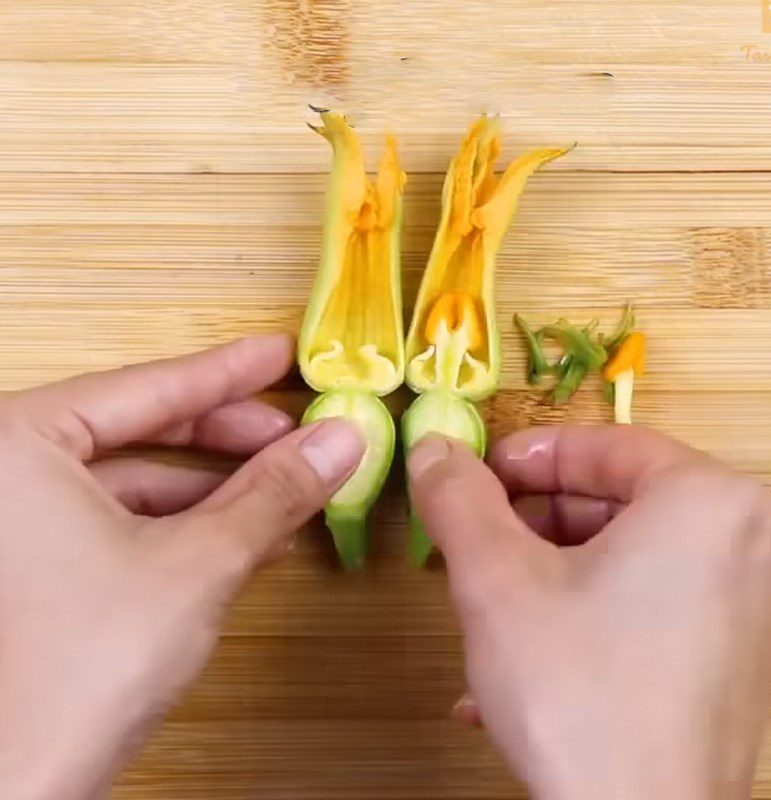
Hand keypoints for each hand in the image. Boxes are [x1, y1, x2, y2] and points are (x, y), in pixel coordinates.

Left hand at [0, 336, 363, 799]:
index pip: (148, 386)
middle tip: (293, 431)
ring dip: (215, 485)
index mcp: (15, 443)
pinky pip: (119, 520)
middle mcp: (3, 472)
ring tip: (284, 486)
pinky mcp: (31, 566)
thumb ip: (273, 494)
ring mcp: (13, 522)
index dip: (228, 371)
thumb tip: (339, 440)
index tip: (278, 353)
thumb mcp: (197, 562)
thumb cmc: (77, 671)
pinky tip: (242, 534)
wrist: (13, 795)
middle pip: (141, 428)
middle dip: (227, 434)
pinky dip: (184, 523)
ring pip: (135, 479)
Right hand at [408, 426, 770, 799]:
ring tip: (485, 609)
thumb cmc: (575, 690)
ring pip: (628, 556)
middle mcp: (751, 543)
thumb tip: (431, 448)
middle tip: (473, 542)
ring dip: (547, 574)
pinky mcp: (738, 658)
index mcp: (708, 501)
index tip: (473, 476)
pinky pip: (650, 605)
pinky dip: (585, 615)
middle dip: (532, 523)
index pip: (606, 446)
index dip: (528, 457)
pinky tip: (520, 665)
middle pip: (617, 501)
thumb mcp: (496, 579)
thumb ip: (458, 498)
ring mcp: (754, 605)